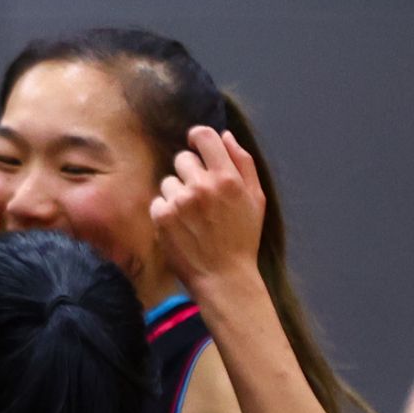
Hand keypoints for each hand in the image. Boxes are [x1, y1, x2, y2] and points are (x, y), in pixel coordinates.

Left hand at [150, 126, 266, 300]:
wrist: (224, 276)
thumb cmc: (242, 238)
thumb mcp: (256, 198)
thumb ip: (242, 163)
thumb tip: (225, 136)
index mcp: (227, 177)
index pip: (204, 136)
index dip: (197, 137)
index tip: (195, 145)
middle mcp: (202, 185)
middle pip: (182, 159)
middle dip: (189, 173)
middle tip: (199, 197)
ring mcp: (180, 201)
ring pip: (168, 181)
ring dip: (176, 194)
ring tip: (191, 217)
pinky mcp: (163, 218)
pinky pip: (157, 201)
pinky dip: (165, 212)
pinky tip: (180, 227)